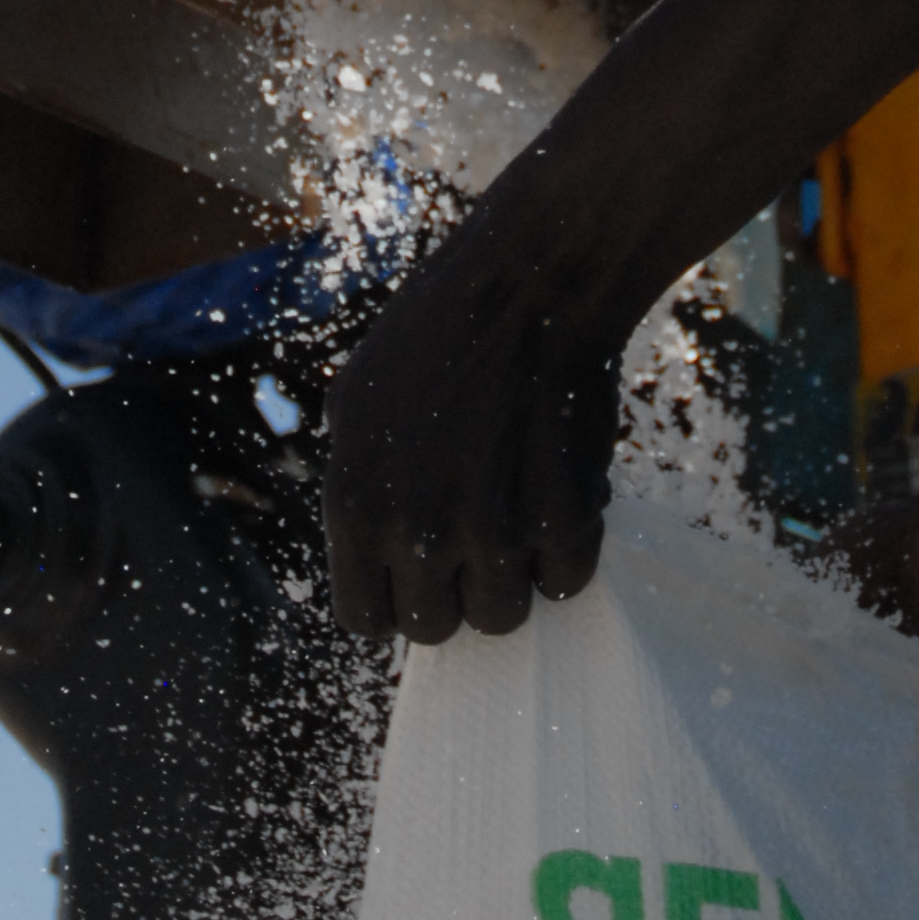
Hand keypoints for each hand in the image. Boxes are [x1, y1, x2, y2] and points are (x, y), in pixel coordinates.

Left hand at [324, 186, 622, 641]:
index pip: (365, 619)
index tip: (414, 576)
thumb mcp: (355, 407)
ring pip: (502, 618)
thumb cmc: (434, 337)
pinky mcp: (563, 521)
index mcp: (354, 507)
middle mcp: (416, 533)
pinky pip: (565, 582)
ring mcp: (493, 533)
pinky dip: (564, 551)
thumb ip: (357, 490)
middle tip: (469, 545)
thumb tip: (369, 551)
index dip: (391, 599)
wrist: (525, 290)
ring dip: (510, 578)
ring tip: (513, 517)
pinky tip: (554, 498)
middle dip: (450, 595)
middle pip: (434, 630)